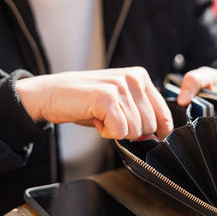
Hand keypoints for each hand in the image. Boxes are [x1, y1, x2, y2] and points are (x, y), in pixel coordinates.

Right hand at [15, 67, 172, 139]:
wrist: (52, 94)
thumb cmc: (86, 101)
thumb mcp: (119, 103)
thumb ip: (139, 114)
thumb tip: (155, 137)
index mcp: (140, 77)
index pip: (164, 113)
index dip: (159, 131)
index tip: (152, 138)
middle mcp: (133, 78)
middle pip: (150, 126)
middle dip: (131, 131)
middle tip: (111, 120)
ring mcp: (120, 87)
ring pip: (135, 130)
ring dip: (116, 131)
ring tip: (101, 117)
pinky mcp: (106, 98)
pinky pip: (120, 132)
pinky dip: (106, 133)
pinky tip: (95, 119)